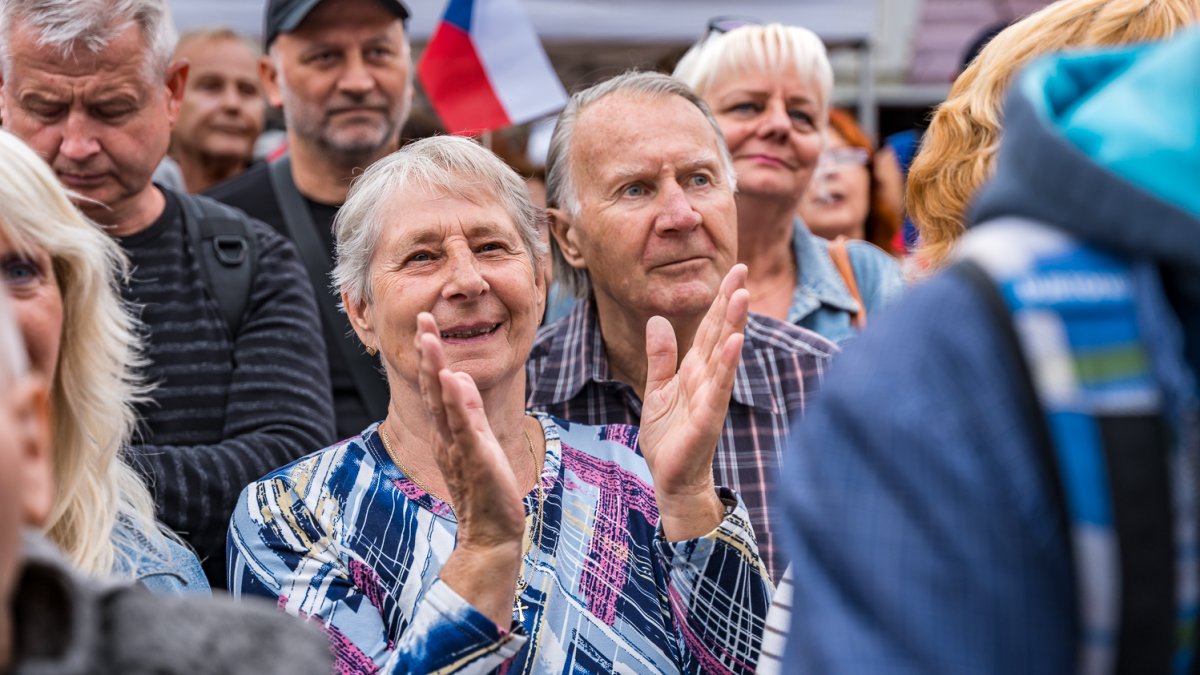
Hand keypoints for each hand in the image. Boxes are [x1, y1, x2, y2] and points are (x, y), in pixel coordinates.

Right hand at [414, 313, 523, 624]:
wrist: (490, 533)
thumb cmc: (485, 489)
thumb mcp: (476, 442)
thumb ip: (467, 411)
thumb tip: (456, 376)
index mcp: (448, 432)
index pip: (436, 387)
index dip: (431, 356)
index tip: (426, 325)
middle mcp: (447, 436)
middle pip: (434, 389)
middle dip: (428, 353)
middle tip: (422, 320)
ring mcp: (459, 447)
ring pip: (444, 404)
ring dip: (437, 369)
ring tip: (431, 339)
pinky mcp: (476, 459)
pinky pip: (465, 428)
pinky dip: (458, 404)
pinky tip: (453, 380)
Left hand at [639, 265, 748, 540]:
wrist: (671, 479)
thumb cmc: (669, 437)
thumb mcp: (656, 389)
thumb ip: (660, 357)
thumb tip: (658, 320)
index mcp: (695, 370)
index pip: (710, 328)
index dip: (719, 300)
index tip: (733, 271)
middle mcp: (708, 379)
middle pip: (720, 333)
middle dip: (730, 302)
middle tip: (742, 270)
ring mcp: (710, 397)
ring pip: (723, 355)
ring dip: (733, 325)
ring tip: (742, 296)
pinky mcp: (707, 418)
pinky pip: (718, 388)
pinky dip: (727, 365)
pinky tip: (735, 343)